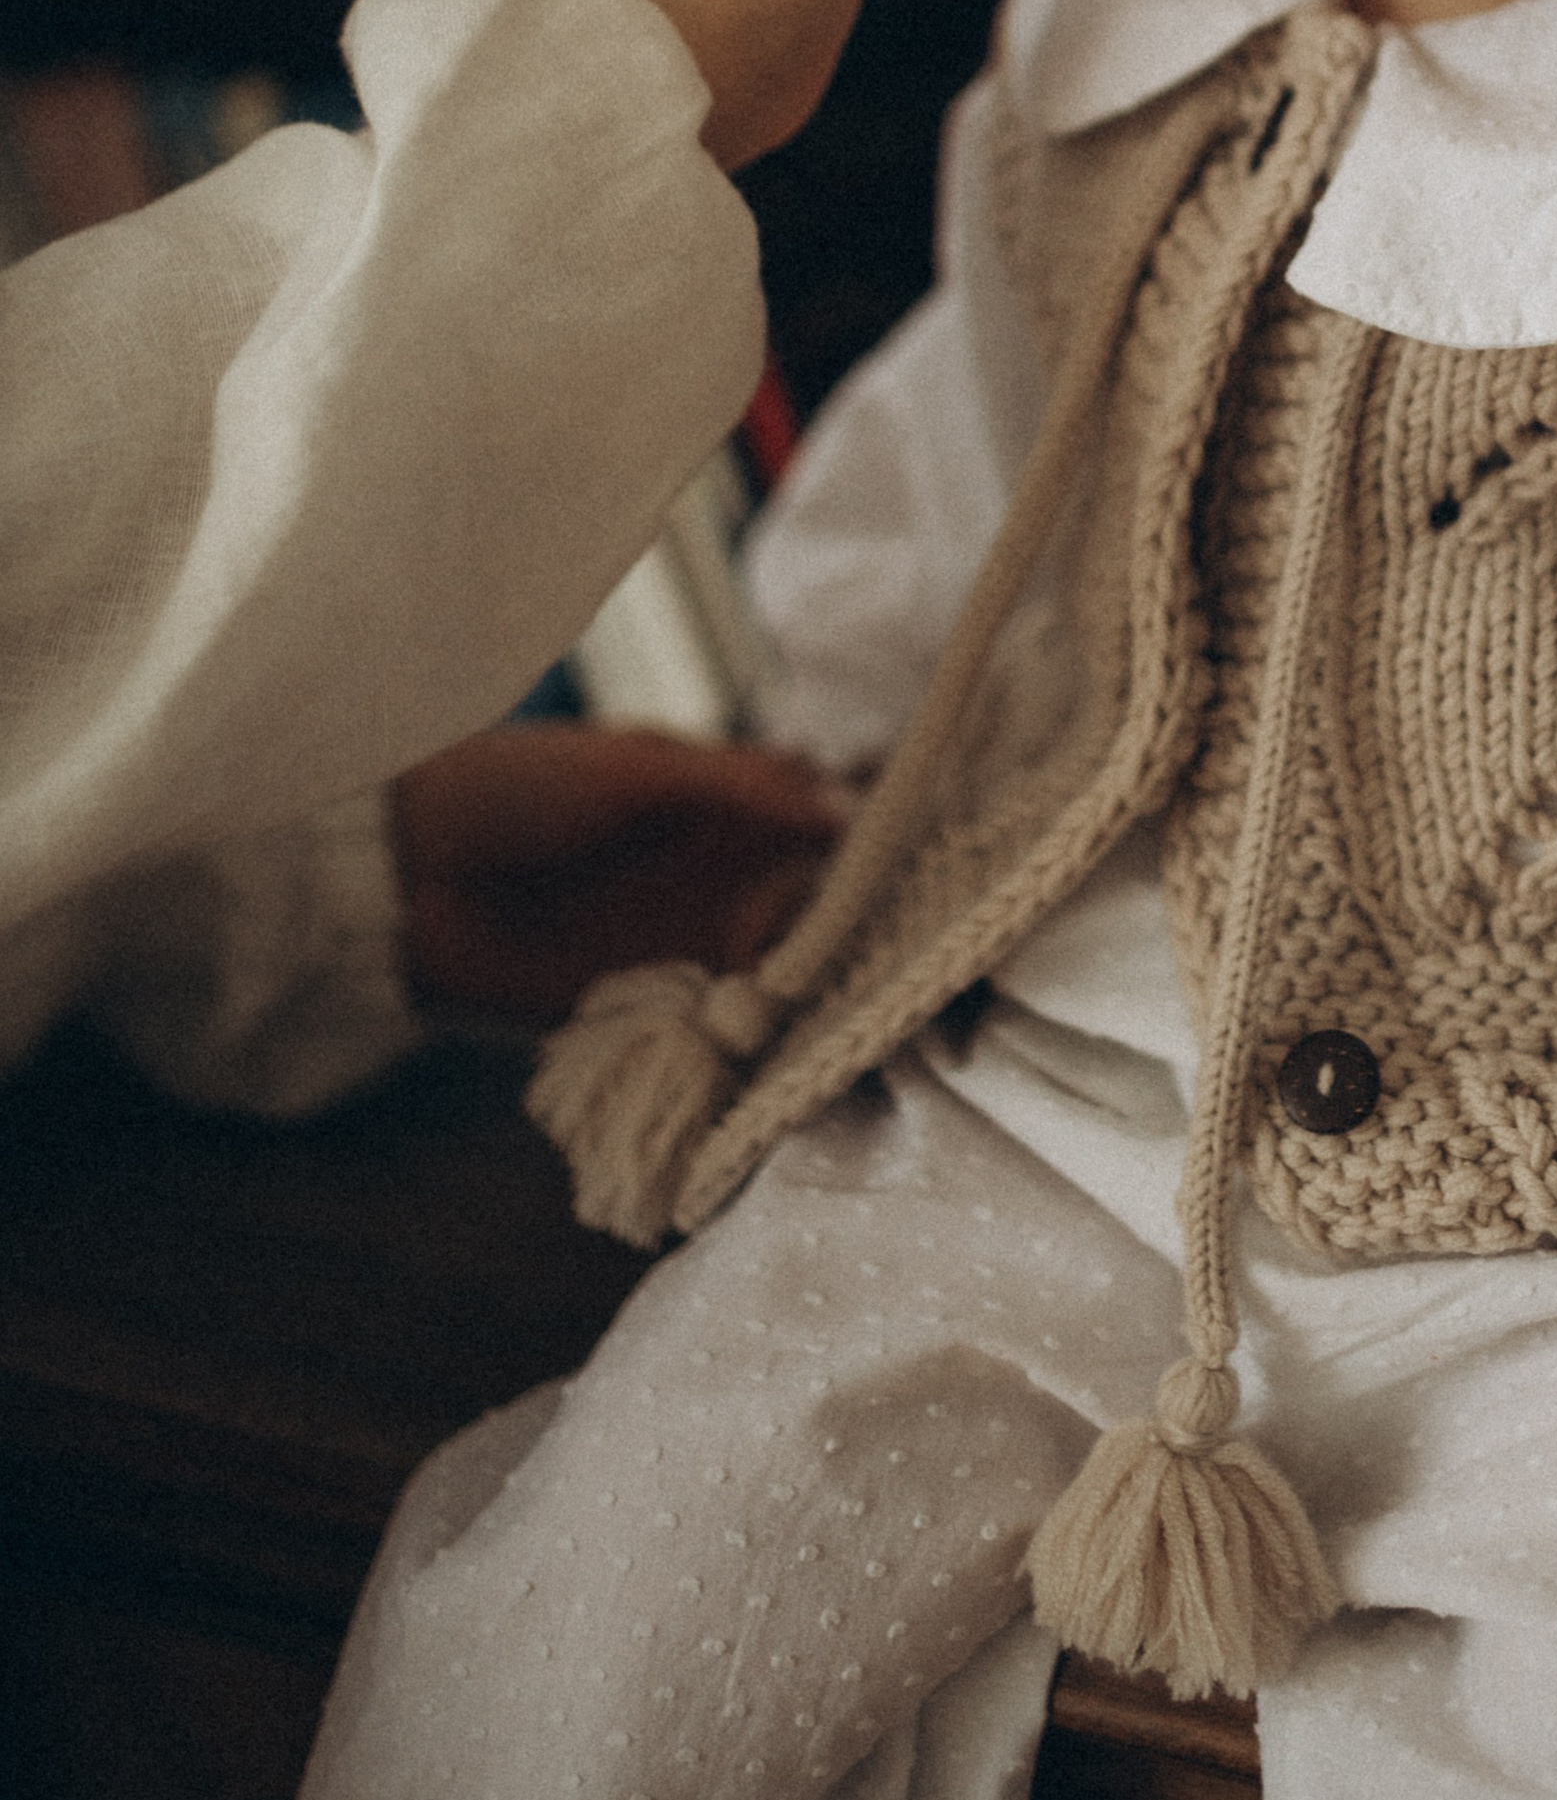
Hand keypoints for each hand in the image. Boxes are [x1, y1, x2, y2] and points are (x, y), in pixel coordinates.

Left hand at [393, 725, 843, 1022]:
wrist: (403, 867)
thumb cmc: (517, 788)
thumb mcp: (637, 768)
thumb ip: (742, 788)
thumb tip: (846, 806)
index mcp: (715, 799)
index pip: (818, 818)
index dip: (864, 838)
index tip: (910, 858)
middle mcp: (708, 872)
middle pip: (810, 899)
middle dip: (848, 918)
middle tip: (875, 933)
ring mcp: (677, 941)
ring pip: (773, 966)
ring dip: (805, 979)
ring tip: (833, 986)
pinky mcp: (639, 1005)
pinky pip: (710, 1025)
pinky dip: (746, 1032)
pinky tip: (773, 1029)